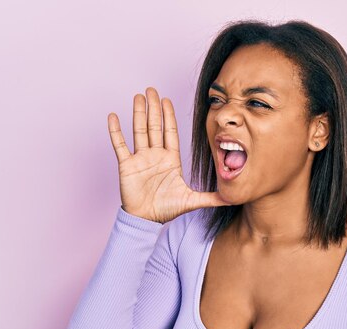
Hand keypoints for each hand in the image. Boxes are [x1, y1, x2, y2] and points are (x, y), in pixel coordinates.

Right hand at [107, 87, 230, 223]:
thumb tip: (233, 198)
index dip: (169, 116)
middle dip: (154, 108)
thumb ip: (213, 197)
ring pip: (139, 131)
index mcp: (170, 159)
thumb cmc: (167, 209)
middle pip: (154, 126)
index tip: (167, 100)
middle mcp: (155, 155)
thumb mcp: (193, 200)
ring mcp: (140, 158)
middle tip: (152, 89)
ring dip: (138, 113)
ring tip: (138, 97)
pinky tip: (113, 116)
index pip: (170, 133)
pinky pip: (120, 145)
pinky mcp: (126, 165)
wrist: (146, 220)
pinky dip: (116, 131)